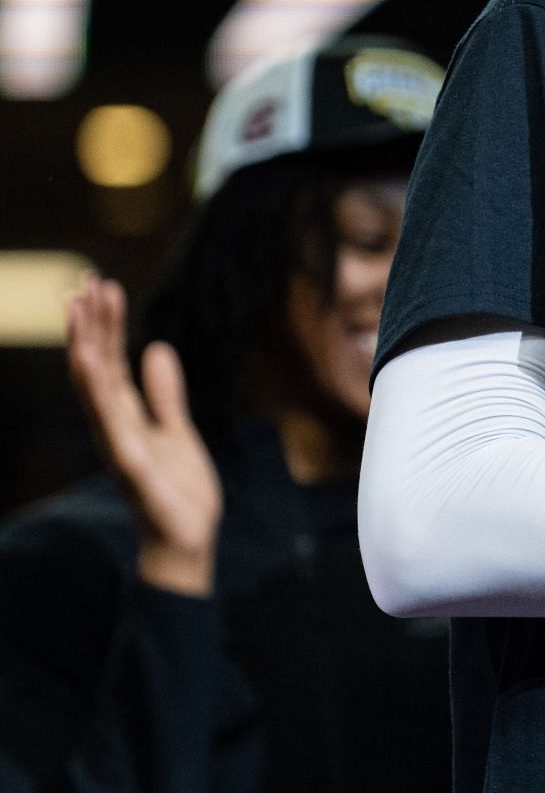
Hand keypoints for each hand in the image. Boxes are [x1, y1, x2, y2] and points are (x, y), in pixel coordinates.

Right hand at [67, 274, 222, 595]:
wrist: (187, 541)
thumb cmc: (178, 490)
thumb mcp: (178, 430)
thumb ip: (164, 394)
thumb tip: (156, 349)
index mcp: (126, 418)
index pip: (111, 363)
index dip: (104, 325)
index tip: (99, 286)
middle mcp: (115, 429)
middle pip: (98, 368)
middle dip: (91, 326)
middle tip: (85, 281)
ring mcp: (121, 448)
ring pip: (98, 392)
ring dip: (88, 351)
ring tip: (79, 314)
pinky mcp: (136, 471)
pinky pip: (117, 430)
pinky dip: (106, 403)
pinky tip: (99, 374)